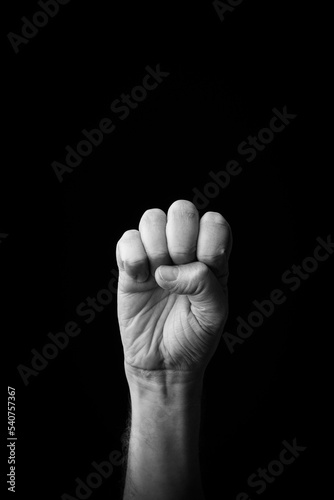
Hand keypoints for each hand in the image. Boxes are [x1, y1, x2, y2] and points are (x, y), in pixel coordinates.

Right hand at [116, 200, 231, 377]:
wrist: (163, 363)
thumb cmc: (193, 338)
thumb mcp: (213, 316)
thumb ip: (204, 286)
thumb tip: (168, 270)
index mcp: (211, 257)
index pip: (214, 222)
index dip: (208, 241)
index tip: (204, 269)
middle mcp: (184, 249)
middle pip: (182, 209)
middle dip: (180, 239)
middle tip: (178, 267)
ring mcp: (155, 255)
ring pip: (152, 217)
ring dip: (155, 247)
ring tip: (157, 277)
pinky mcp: (129, 266)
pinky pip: (127, 239)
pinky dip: (132, 257)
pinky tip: (139, 280)